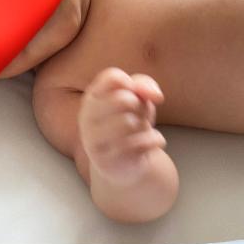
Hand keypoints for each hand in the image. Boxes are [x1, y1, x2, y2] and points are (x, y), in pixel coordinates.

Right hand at [78, 68, 166, 184]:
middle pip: (123, 99)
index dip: (132, 83)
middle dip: (140, 106)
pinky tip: (149, 144)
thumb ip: (144, 86)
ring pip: (130, 122)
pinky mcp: (108, 162)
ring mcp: (94, 142)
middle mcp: (87, 119)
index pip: (112, 77)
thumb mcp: (137, 99)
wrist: (125, 165)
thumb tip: (156, 95)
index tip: (135, 95)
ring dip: (145, 126)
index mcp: (91, 98)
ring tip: (142, 131)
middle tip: (139, 116)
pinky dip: (154, 141)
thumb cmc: (130, 125)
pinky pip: (140, 143)